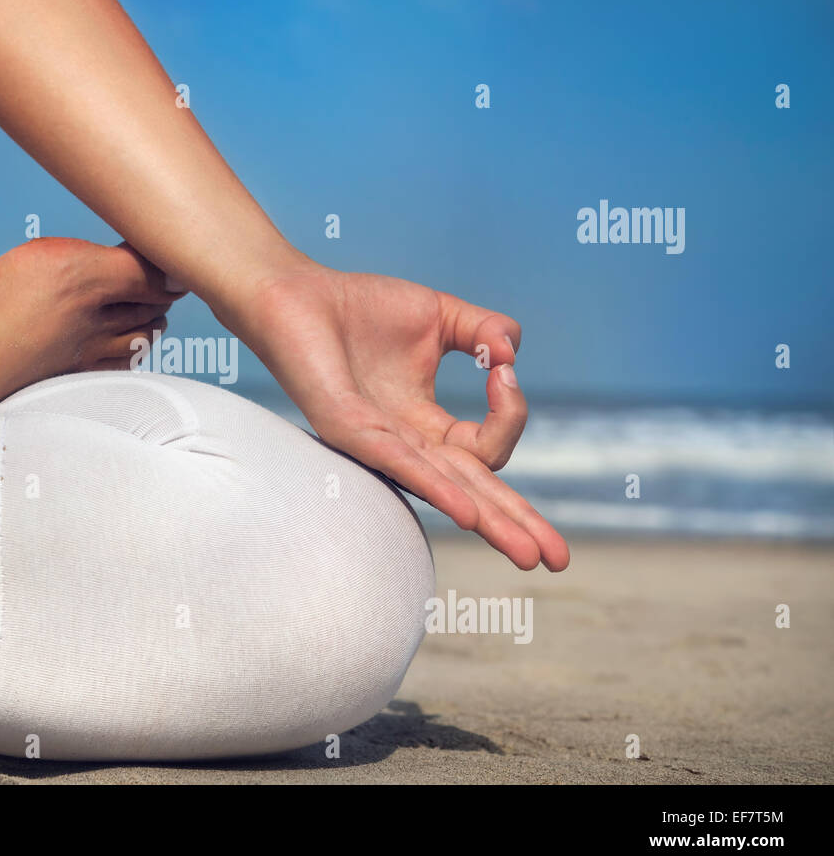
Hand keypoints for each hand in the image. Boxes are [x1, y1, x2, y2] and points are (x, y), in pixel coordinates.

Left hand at [233, 263, 568, 569]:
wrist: (297, 294)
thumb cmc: (359, 309)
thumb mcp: (441, 317)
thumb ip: (484, 331)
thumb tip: (510, 356)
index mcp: (426, 425)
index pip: (484, 451)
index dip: (508, 415)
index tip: (502, 370)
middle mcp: (405, 445)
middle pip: (473, 495)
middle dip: (517, 526)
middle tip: (559, 561)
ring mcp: (377, 444)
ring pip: (444, 491)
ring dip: (489, 522)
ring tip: (526, 555)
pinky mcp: (348, 429)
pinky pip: (398, 464)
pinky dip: (436, 487)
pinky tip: (467, 513)